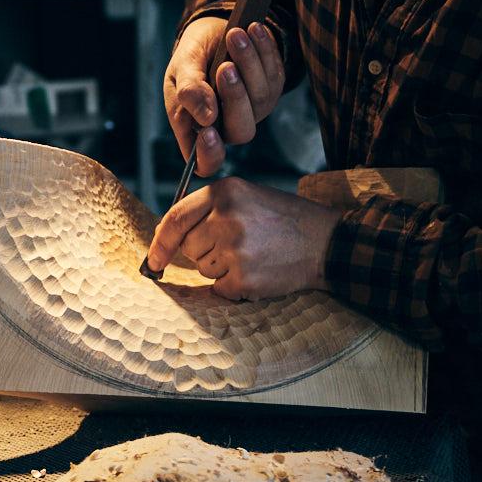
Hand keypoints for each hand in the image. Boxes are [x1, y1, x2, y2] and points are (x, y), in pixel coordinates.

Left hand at [144, 177, 338, 300]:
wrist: (327, 242)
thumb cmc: (285, 219)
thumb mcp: (247, 195)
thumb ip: (210, 208)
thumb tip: (168, 233)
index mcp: (224, 193)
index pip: (175, 218)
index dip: (160, 243)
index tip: (154, 260)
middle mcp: (225, 218)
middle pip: (188, 247)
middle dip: (205, 251)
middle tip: (238, 245)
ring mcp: (234, 250)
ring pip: (204, 269)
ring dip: (221, 268)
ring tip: (252, 255)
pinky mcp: (243, 278)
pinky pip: (220, 289)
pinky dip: (234, 286)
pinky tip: (257, 271)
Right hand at [161, 15, 285, 177]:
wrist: (213, 32)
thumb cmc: (191, 57)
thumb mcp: (180, 68)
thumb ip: (187, 91)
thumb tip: (205, 117)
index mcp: (197, 129)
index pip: (205, 161)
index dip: (209, 154)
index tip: (208, 129)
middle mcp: (228, 125)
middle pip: (241, 131)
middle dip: (235, 97)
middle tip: (225, 66)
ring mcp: (253, 109)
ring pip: (260, 98)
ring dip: (249, 63)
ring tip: (235, 34)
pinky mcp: (271, 88)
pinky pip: (275, 74)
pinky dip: (264, 50)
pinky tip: (253, 30)